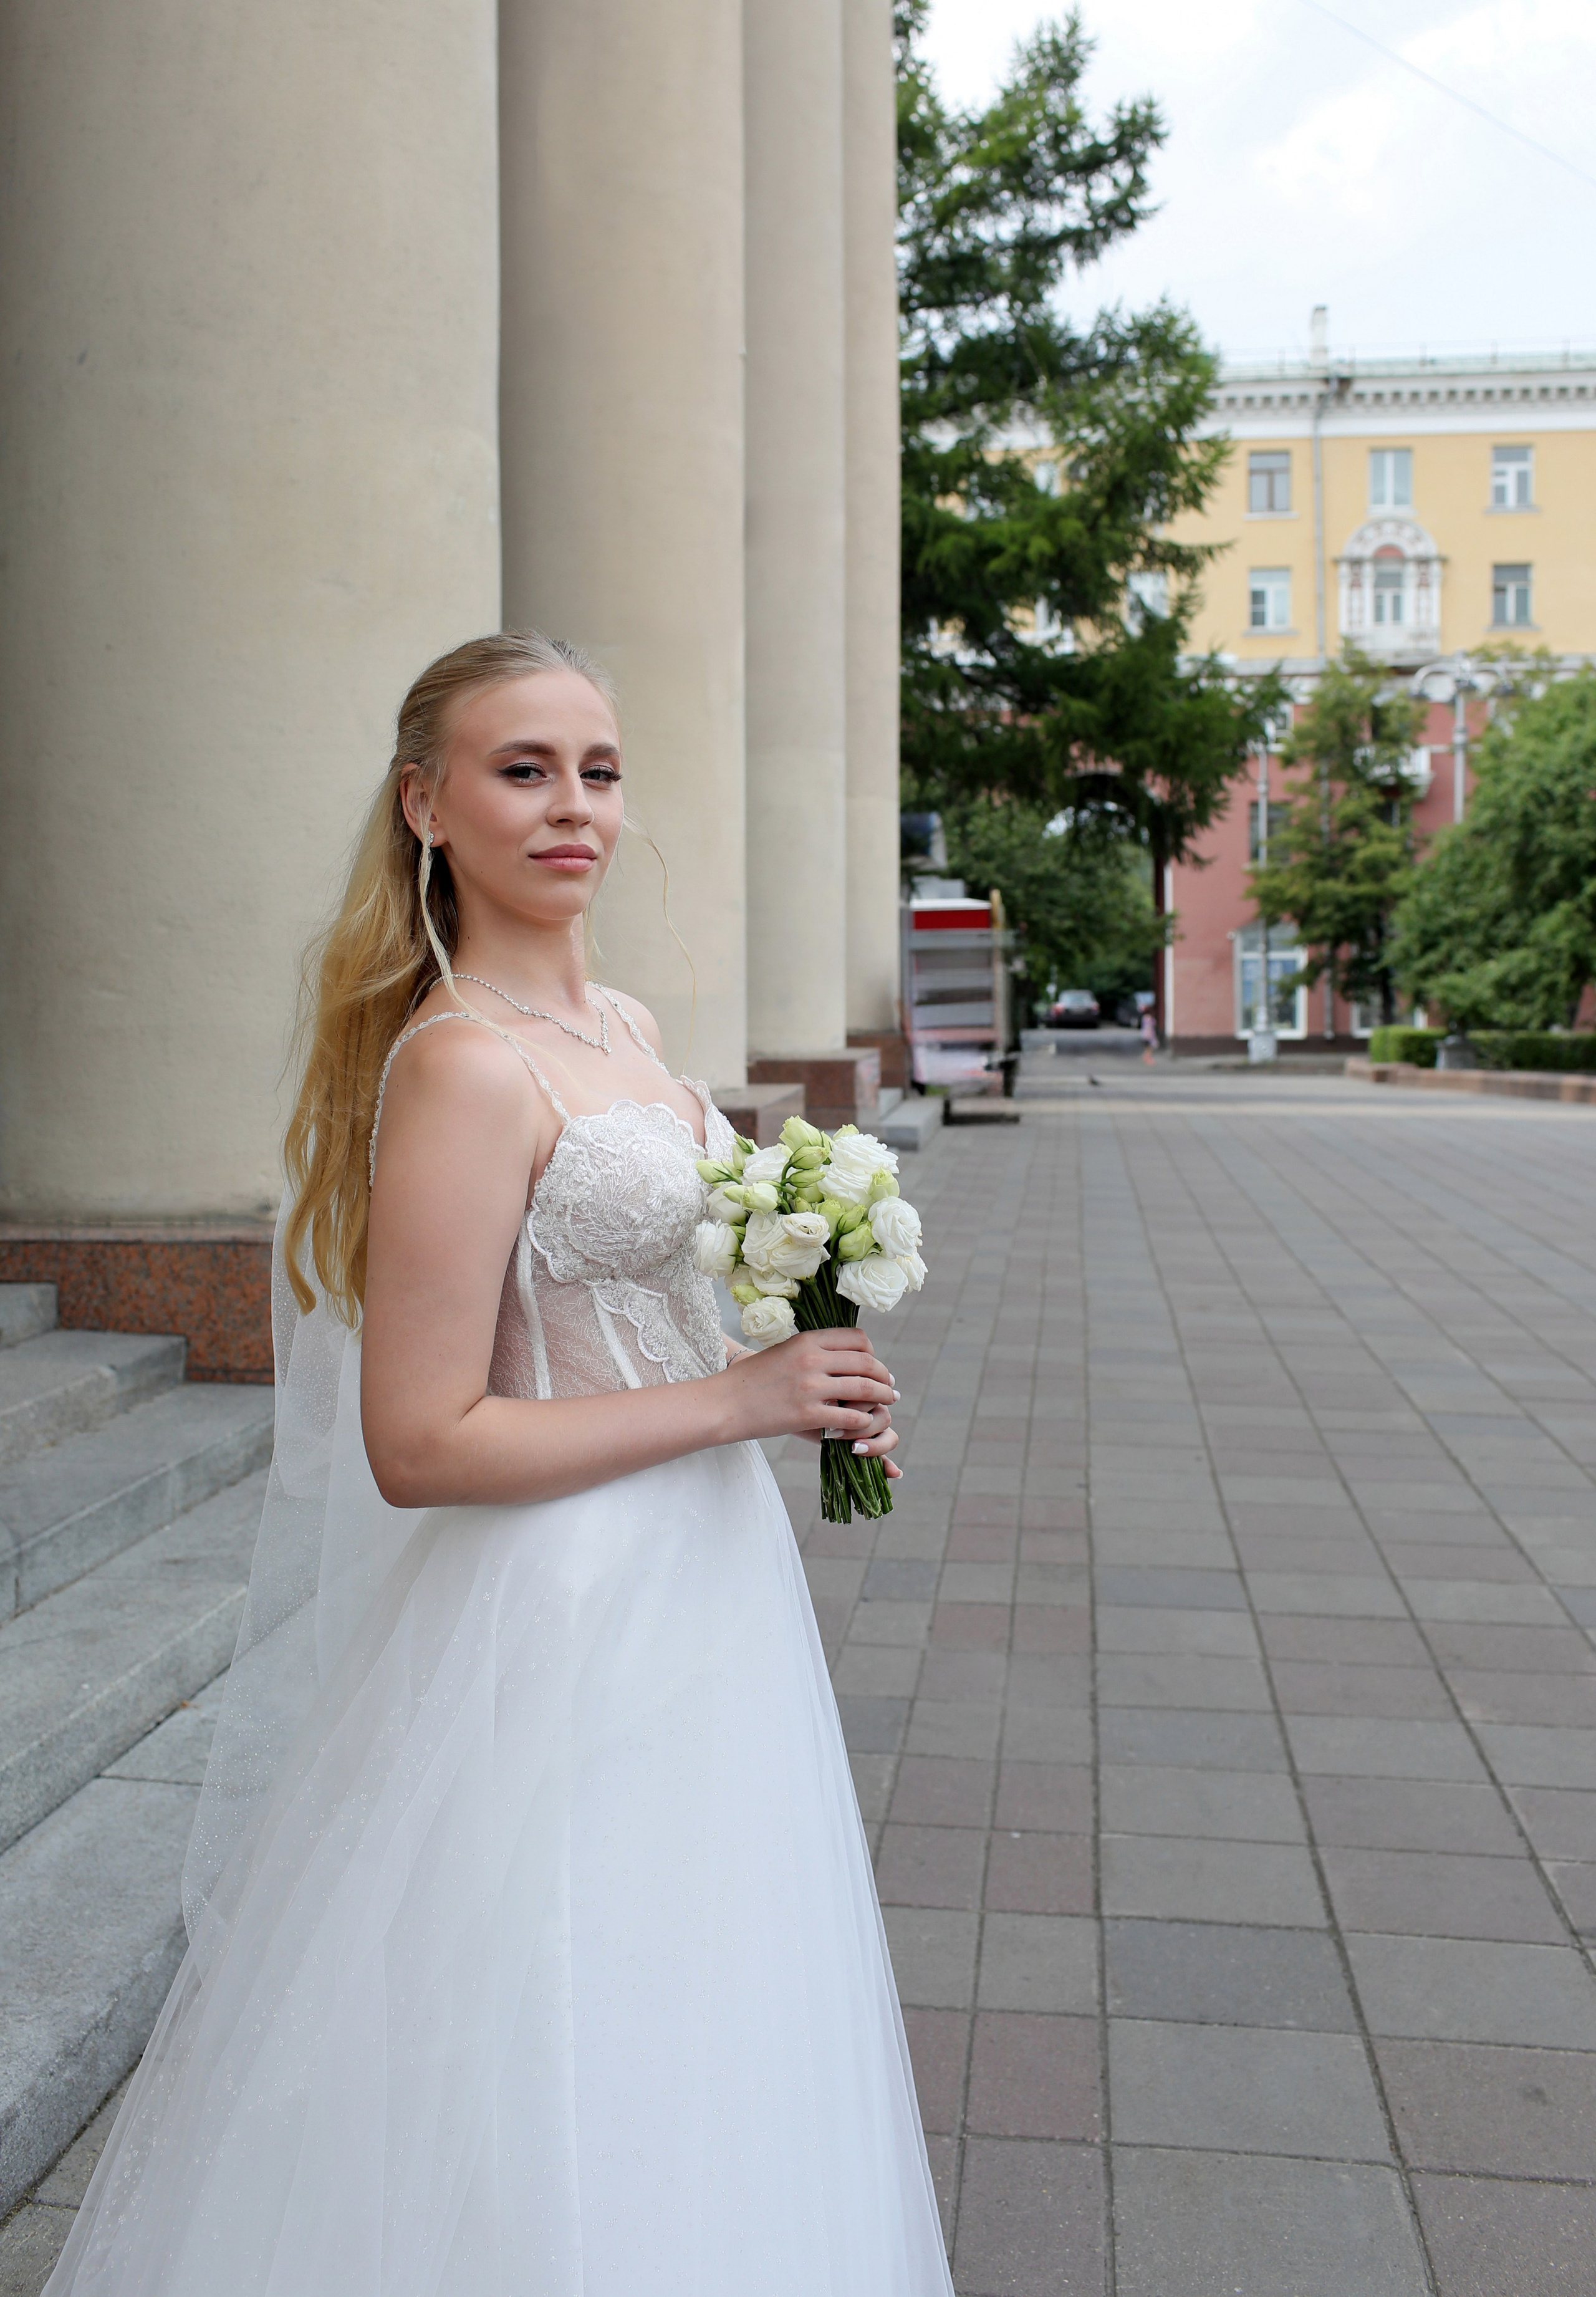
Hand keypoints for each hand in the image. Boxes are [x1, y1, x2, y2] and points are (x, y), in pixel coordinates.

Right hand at [720, 1327, 900, 1473]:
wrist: (724, 1403)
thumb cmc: (752, 1379)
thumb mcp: (784, 1351)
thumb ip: (812, 1351)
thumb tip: (843, 1355)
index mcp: (807, 1340)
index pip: (857, 1338)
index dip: (873, 1352)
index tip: (875, 1364)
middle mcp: (812, 1359)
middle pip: (867, 1362)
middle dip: (884, 1376)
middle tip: (890, 1387)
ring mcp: (810, 1387)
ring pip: (864, 1389)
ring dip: (882, 1397)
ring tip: (887, 1403)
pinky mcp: (807, 1414)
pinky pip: (850, 1417)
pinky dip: (863, 1420)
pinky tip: (862, 1424)